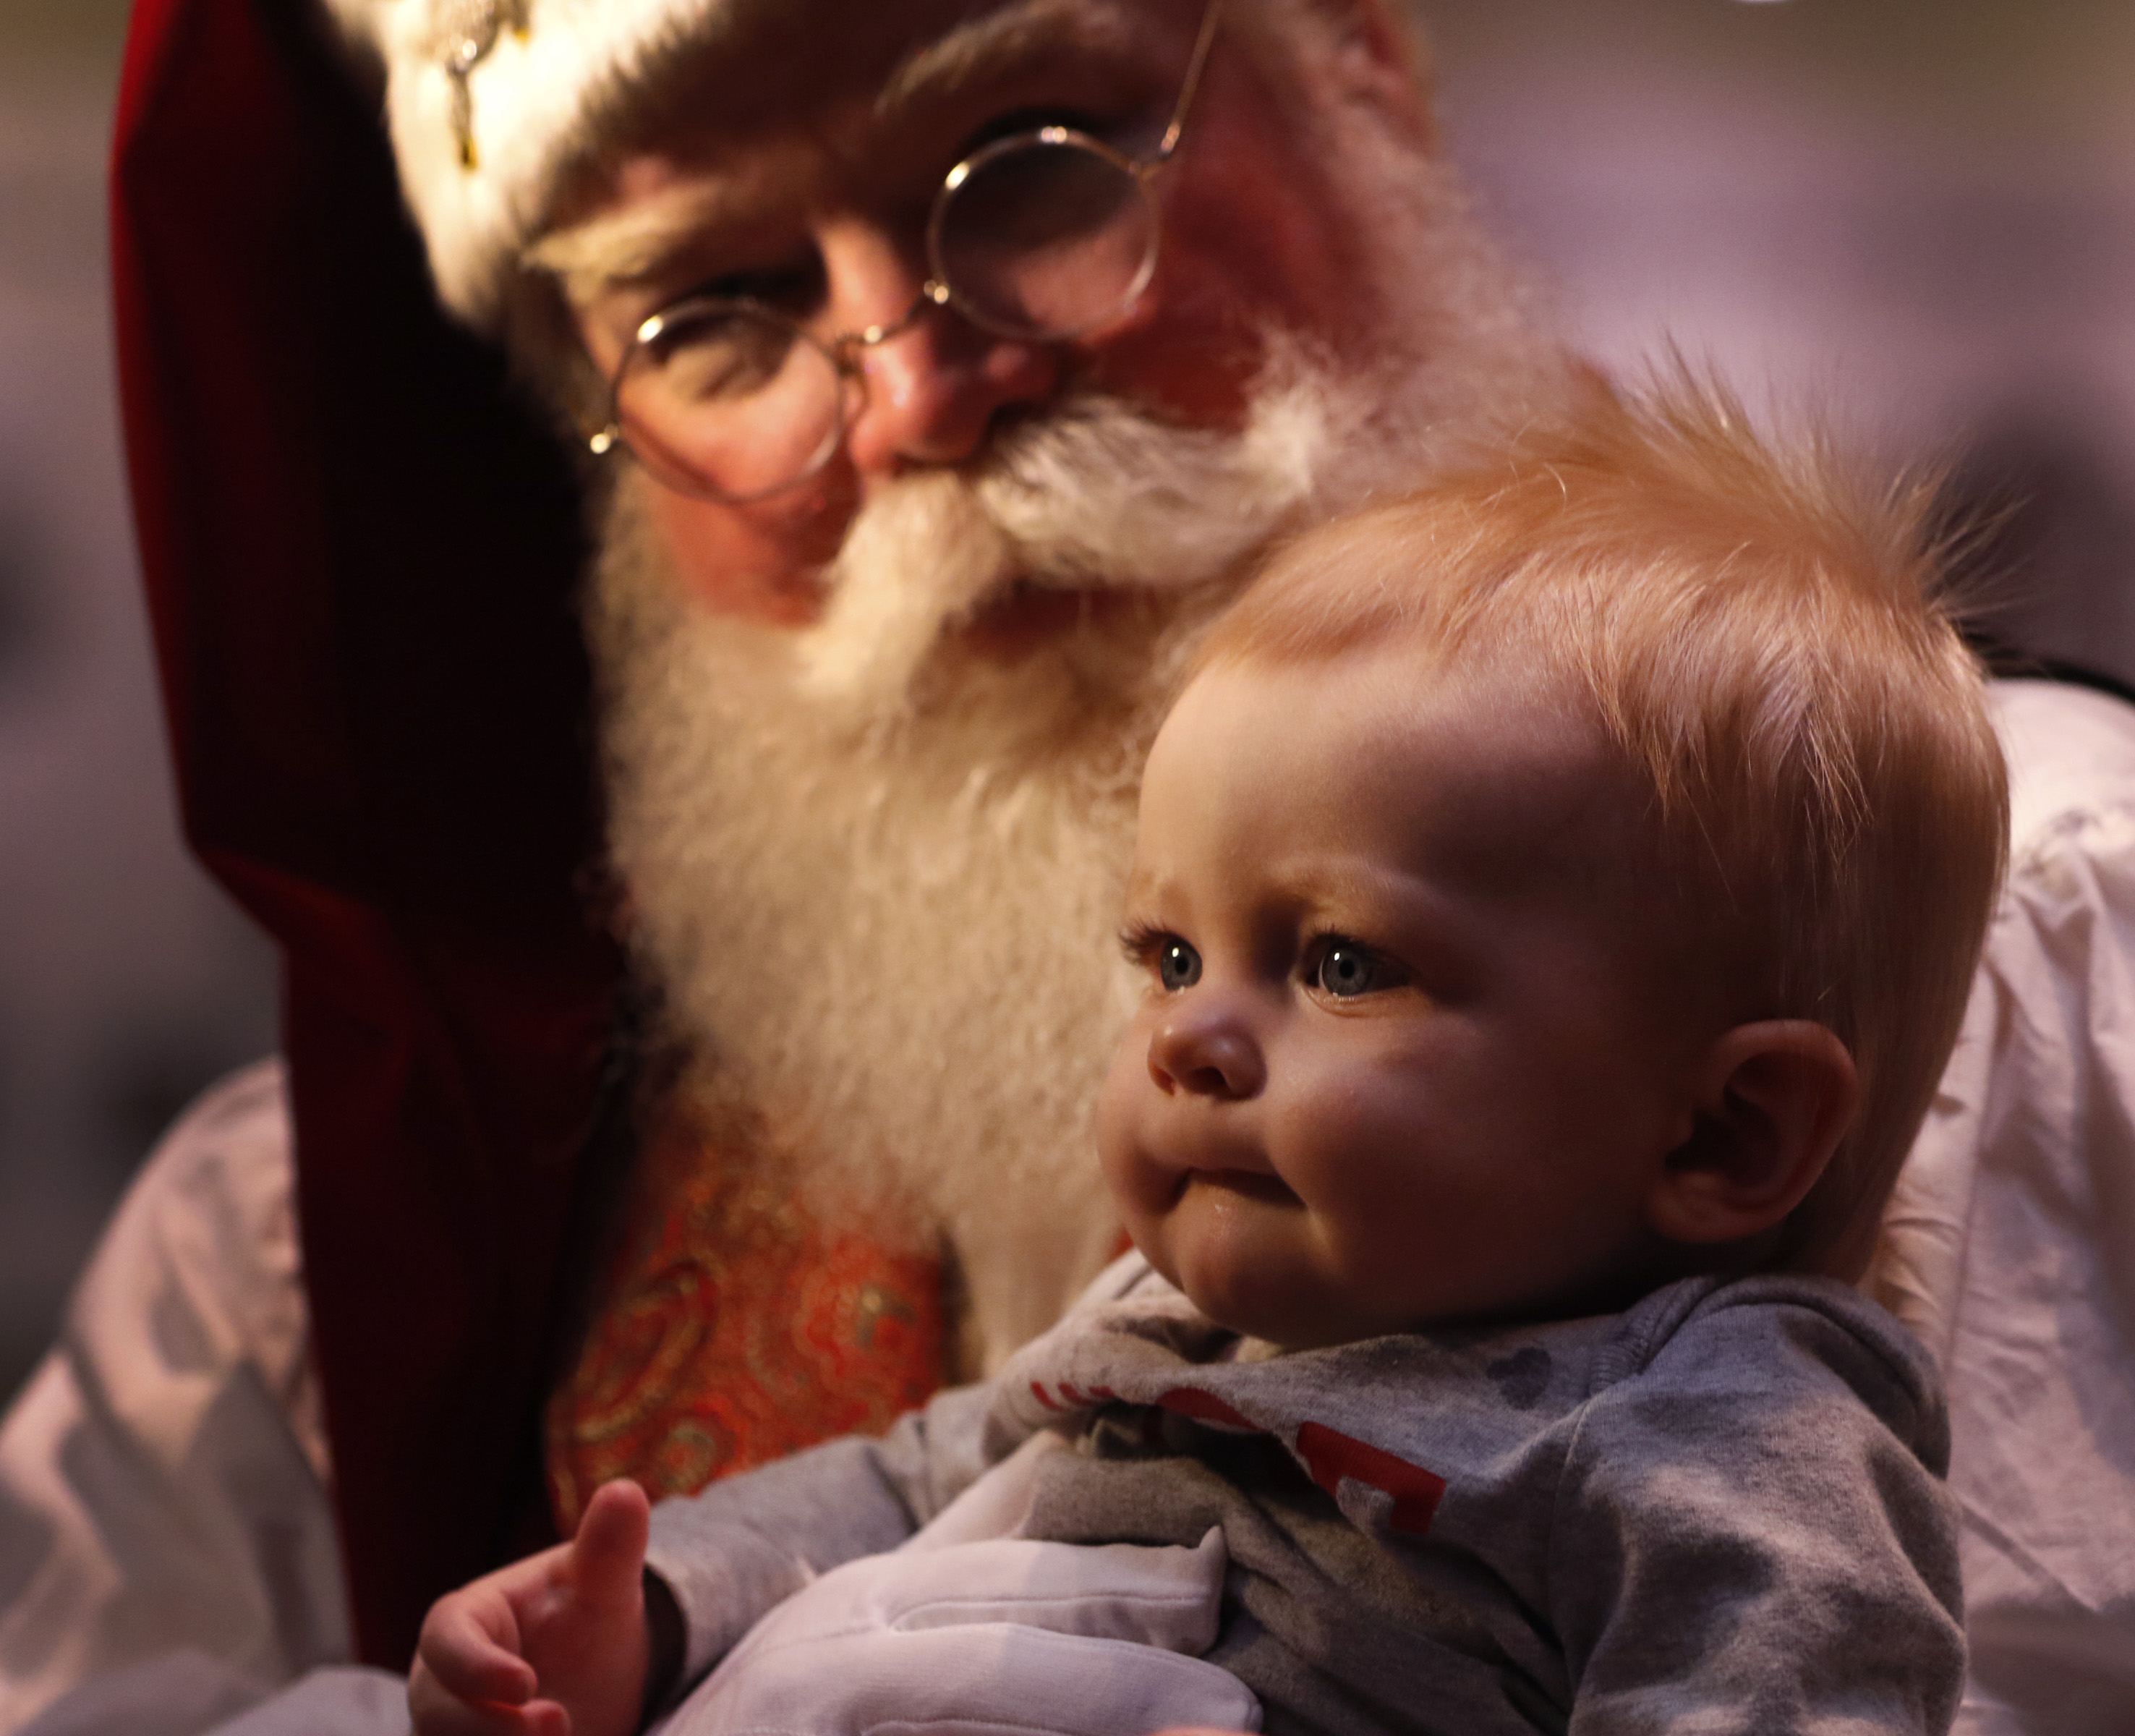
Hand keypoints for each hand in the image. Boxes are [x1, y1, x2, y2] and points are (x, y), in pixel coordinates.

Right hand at [409, 1478, 654, 1735]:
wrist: (602, 1679)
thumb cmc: (590, 1619)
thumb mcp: (605, 1586)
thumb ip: (609, 1547)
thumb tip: (626, 1490)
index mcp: (463, 1622)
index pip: (445, 1643)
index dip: (475, 1668)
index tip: (525, 1685)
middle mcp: (442, 1681)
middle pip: (435, 1715)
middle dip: (491, 1728)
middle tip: (559, 1724)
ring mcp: (450, 1728)